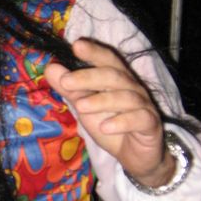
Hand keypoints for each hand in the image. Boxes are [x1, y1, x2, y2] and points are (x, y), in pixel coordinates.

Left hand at [44, 38, 175, 185]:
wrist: (133, 156)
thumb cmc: (110, 125)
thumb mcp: (85, 107)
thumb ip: (70, 88)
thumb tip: (51, 68)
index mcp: (117, 79)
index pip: (107, 60)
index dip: (94, 51)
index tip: (76, 45)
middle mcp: (132, 88)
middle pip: (113, 76)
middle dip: (88, 77)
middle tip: (65, 81)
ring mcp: (144, 105)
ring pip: (126, 97)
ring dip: (101, 101)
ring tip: (80, 107)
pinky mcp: (150, 124)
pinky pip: (139, 119)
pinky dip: (121, 122)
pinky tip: (105, 128)